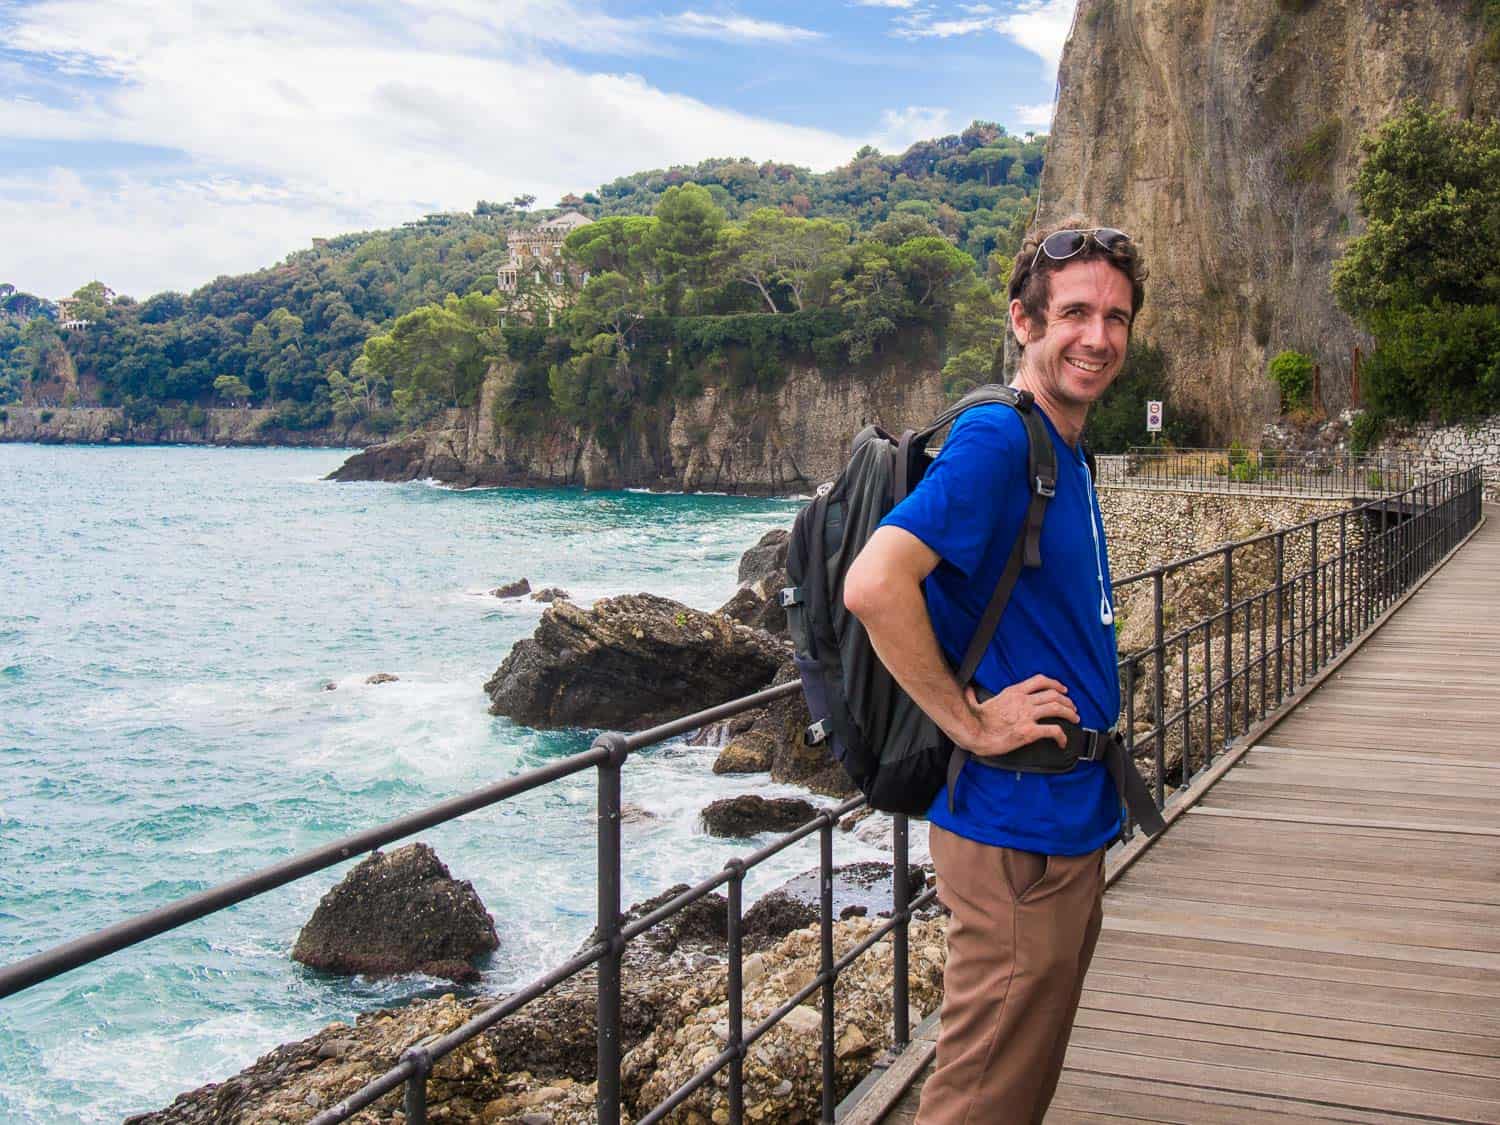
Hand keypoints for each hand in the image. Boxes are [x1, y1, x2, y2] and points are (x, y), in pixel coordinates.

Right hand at [960, 674, 1078, 756]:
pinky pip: (1053, 731)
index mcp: (1013, 692)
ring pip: (1058, 708)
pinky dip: (1062, 736)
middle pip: (1054, 695)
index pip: (1040, 681)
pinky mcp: (1029, 732)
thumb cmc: (973, 720)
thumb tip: (968, 690)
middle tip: (1072, 708)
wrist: (973, 733)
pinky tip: (1063, 741)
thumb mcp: (974, 700)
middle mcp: (1023, 701)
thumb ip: (973, 694)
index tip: (1062, 689)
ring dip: (1070, 713)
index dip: (1055, 684)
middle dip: (1067, 701)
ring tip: (1075, 719)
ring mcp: (1027, 716)